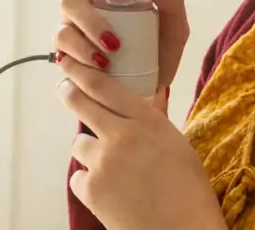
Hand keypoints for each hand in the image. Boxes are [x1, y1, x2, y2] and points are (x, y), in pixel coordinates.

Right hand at [54, 0, 189, 111]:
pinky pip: (62, 44)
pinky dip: (80, 52)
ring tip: (112, 46)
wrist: (146, 96)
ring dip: (89, 24)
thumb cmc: (158, 55)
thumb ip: (175, 6)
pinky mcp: (67, 51)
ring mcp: (76, 22)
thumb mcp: (176, 30)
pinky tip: (100, 63)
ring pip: (67, 5)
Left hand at [58, 54, 226, 229]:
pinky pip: (78, 175)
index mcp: (147, 121)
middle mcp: (121, 135)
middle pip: (80, 102)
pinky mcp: (90, 190)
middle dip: (70, 93)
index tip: (72, 64)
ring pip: (79, 143)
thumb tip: (150, 96)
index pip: (104, 86)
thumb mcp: (177, 144)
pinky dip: (89, 180)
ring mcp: (103, 163)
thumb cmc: (188, 191)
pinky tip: (110, 190)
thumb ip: (155, 119)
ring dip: (90, 150)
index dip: (83, 72)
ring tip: (113, 166)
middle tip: (66, 90)